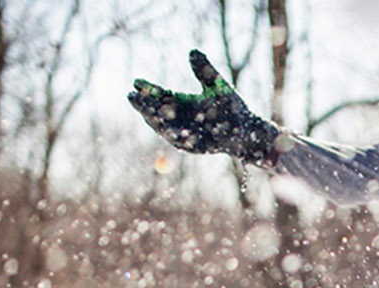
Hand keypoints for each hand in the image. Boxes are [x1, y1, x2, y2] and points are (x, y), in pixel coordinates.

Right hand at [128, 50, 278, 162]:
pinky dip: (173, 134)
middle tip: (132, 95)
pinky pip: (180, 140)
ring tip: (144, 110)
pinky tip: (167, 127)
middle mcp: (178, 118)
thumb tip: (193, 51)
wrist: (246, 130)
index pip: (158, 94)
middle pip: (155, 111)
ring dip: (153, 119)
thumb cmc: (231, 107)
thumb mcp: (216, 85)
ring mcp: (183, 133)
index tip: (136, 81)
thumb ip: (204, 70)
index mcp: (180, 102)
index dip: (147, 89)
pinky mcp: (193, 146)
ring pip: (162, 127)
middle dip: (143, 104)